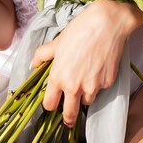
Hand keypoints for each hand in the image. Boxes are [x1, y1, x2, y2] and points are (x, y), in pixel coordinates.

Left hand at [31, 0, 142, 126]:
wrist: (106, 24)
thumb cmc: (79, 30)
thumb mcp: (57, 42)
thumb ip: (42, 55)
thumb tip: (34, 64)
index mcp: (58, 78)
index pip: (49, 104)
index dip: (50, 104)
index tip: (53, 103)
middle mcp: (75, 86)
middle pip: (69, 114)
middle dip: (68, 117)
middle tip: (69, 117)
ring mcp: (93, 86)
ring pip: (87, 101)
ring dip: (85, 95)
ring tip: (86, 79)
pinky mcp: (108, 83)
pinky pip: (101, 89)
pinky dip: (99, 83)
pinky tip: (99, 68)